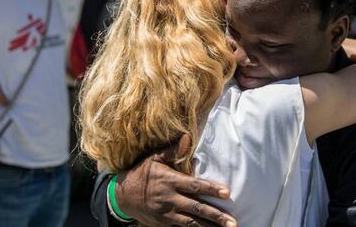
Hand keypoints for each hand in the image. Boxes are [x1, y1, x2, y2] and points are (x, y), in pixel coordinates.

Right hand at [115, 135, 237, 226]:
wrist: (122, 196)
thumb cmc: (141, 173)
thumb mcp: (153, 159)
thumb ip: (172, 150)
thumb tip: (187, 137)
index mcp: (169, 181)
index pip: (194, 186)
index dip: (211, 189)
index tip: (227, 193)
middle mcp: (170, 199)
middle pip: (196, 208)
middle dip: (216, 215)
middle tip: (233, 221)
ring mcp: (167, 213)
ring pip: (192, 222)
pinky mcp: (164, 223)